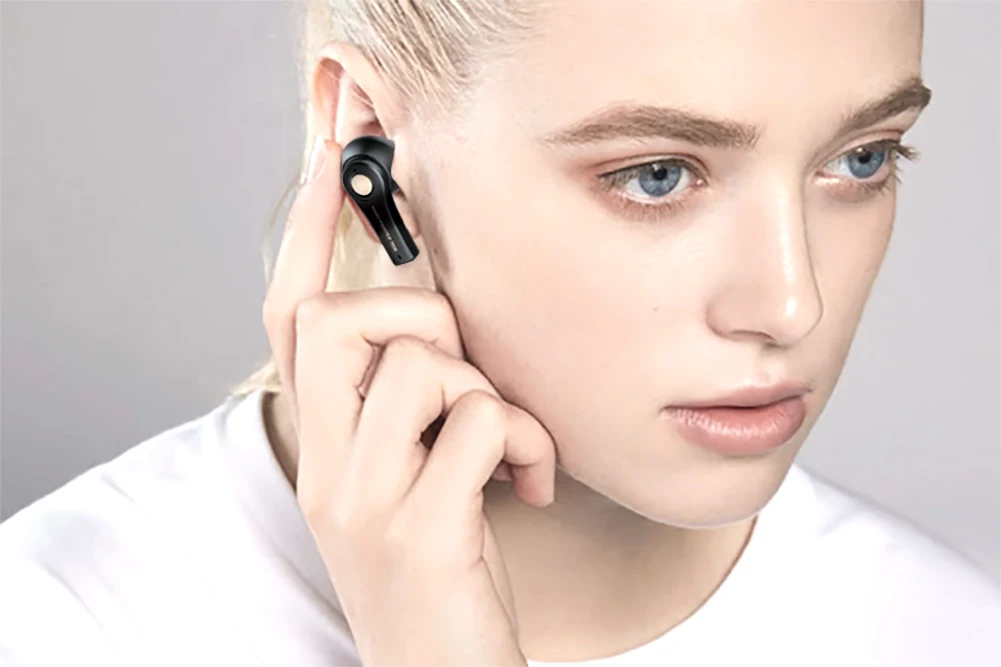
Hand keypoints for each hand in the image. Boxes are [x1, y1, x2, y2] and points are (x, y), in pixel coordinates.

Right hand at [262, 136, 557, 665]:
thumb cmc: (436, 571)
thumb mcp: (409, 480)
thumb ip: (409, 407)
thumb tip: (444, 328)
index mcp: (323, 447)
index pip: (289, 320)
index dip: (309, 234)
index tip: (336, 158)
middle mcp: (326, 466)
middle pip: (337, 320)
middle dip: (416, 314)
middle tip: (465, 372)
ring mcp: (364, 500)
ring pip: (423, 362)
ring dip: (492, 392)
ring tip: (514, 450)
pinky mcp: (419, 530)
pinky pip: (478, 420)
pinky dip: (524, 442)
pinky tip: (530, 488)